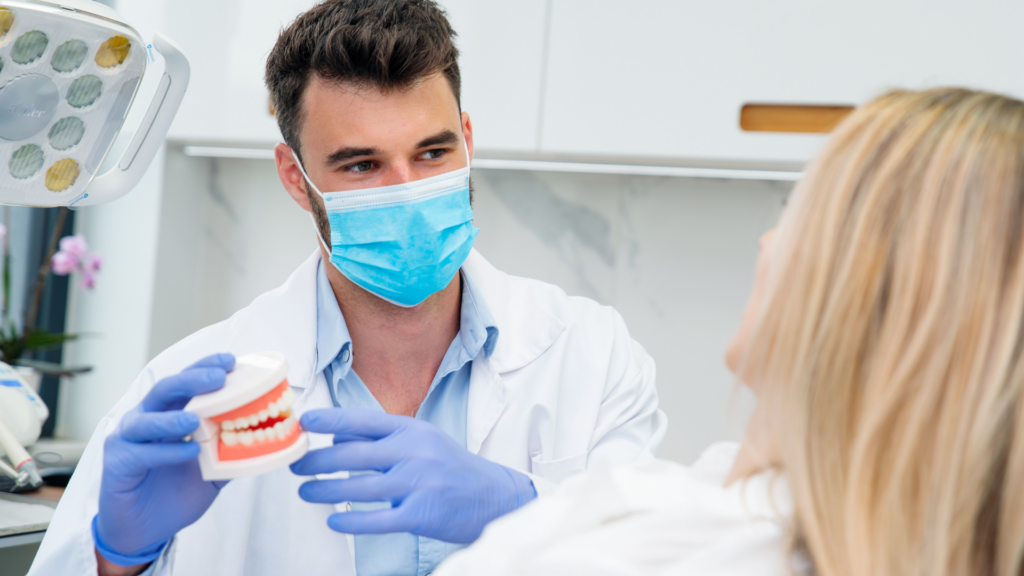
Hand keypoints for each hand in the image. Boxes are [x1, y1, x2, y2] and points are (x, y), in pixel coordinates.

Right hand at [94, 353, 234, 565]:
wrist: (145, 531)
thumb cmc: (175, 492)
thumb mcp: (214, 471)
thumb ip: (233, 451)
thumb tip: (270, 439)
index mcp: (169, 413)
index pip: (187, 382)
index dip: (206, 366)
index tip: (232, 360)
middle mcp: (145, 419)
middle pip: (165, 390)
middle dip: (192, 380)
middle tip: (218, 377)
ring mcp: (128, 440)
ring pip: (146, 419)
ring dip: (173, 417)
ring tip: (196, 419)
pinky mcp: (118, 464)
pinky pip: (142, 453)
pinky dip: (167, 451)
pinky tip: (190, 452)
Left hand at [290, 408, 536, 542]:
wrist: (494, 498)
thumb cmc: (452, 468)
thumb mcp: (422, 442)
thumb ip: (383, 440)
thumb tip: (338, 438)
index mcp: (412, 430)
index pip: (363, 421)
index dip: (330, 420)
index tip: (304, 420)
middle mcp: (414, 452)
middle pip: (352, 455)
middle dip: (317, 461)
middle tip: (296, 465)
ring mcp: (419, 483)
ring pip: (358, 488)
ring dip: (325, 490)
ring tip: (306, 492)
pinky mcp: (421, 513)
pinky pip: (376, 519)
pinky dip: (350, 521)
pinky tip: (333, 520)